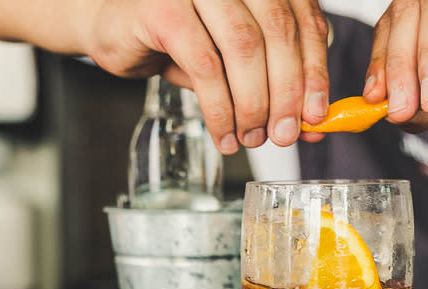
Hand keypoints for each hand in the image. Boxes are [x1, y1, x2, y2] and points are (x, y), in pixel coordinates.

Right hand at [0, 0, 329, 152]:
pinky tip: (223, 133)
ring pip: (244, 48)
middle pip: (279, 32)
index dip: (315, 70)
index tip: (316, 114)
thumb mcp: (234, 62)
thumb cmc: (179, 42)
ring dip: (253, 103)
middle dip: (286, 92)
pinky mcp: (163, 8)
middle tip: (284, 134)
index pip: (303, 20)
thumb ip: (273, 84)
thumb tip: (310, 124)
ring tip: (251, 137)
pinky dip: (219, 108)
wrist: (111, 27)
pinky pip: (205, 66)